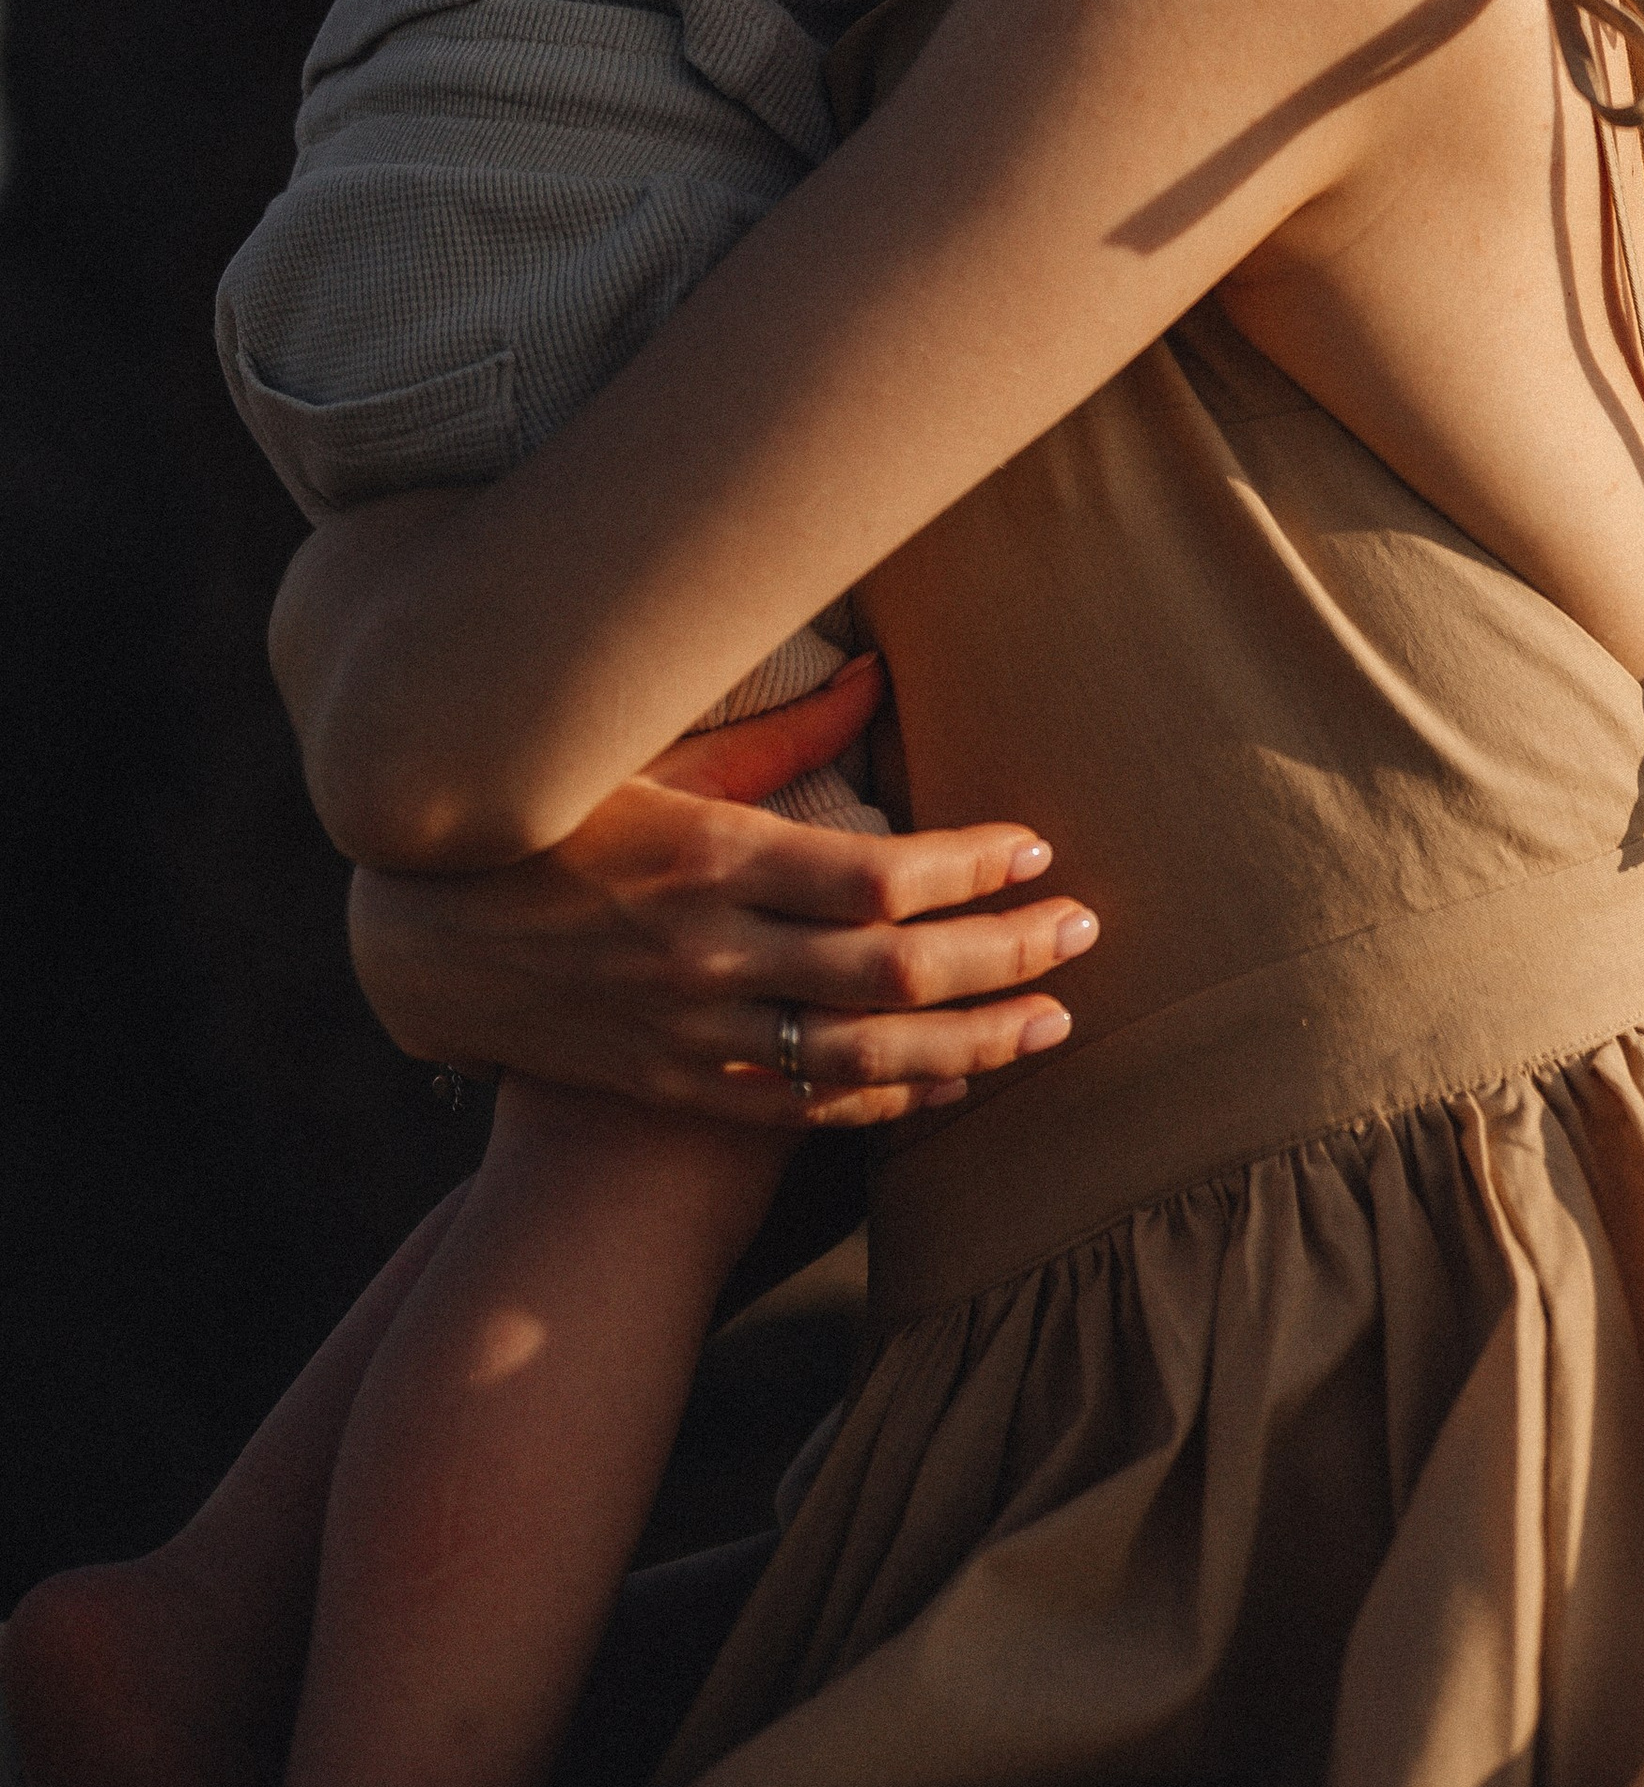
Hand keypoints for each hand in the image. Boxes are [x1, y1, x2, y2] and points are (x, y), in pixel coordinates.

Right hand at [346, 659, 1097, 1128]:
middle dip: (1002, 954)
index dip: (969, 867)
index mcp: (707, 856)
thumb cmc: (545, 820)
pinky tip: (953, 1082)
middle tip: (1083, 932)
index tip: (1037, 848)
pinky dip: (887, 1102)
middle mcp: (707, 953)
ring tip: (1053, 1022)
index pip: (874, 876)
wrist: (416, 942)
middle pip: (890, 973)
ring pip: (861, 1059)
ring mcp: (691, 1033)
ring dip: (971, 1043)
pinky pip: (801, 1111)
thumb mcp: (649, 755)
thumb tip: (880, 675)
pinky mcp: (673, 1087)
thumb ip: (775, 731)